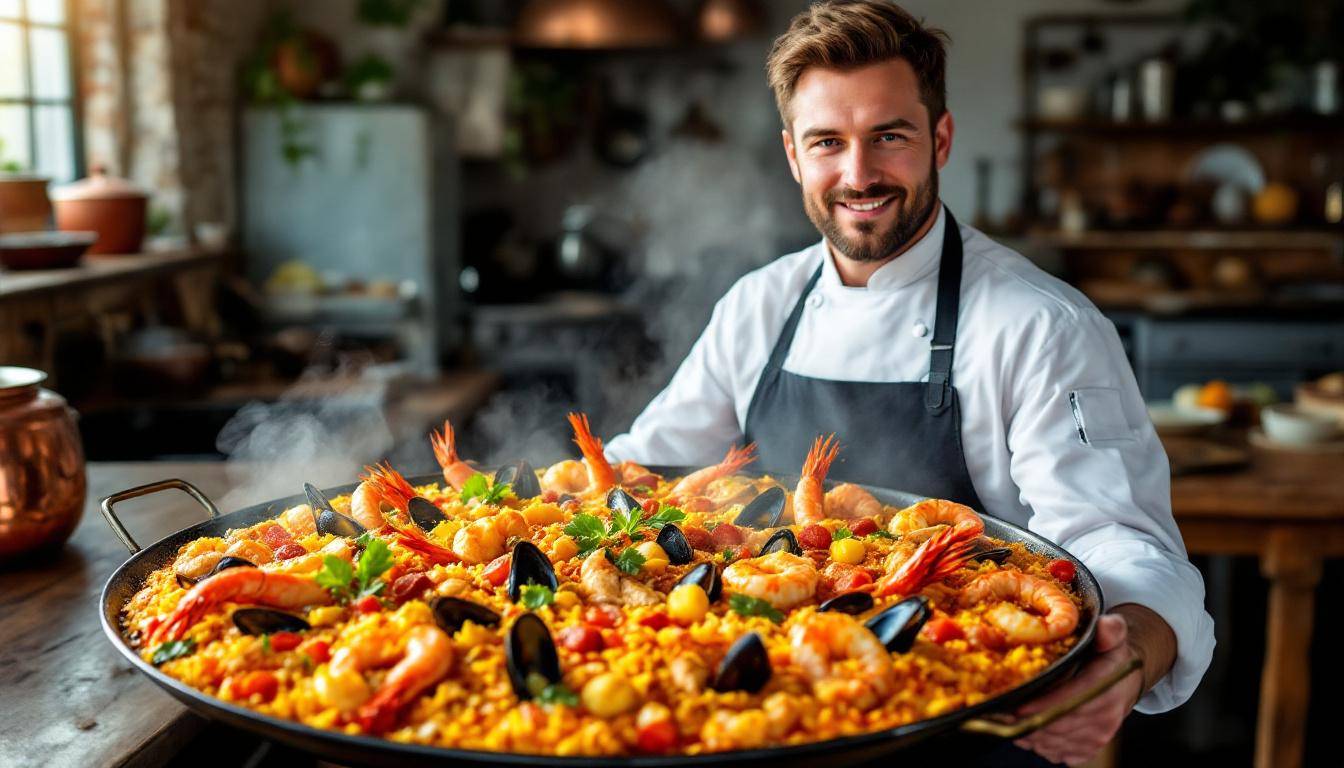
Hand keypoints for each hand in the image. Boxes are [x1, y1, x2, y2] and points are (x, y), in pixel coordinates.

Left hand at [1013, 613, 1143, 765]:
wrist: (1124, 683)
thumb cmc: (1110, 657)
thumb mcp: (1112, 637)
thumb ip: (1110, 630)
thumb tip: (1107, 624)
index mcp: (1108, 688)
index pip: (1075, 701)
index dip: (1045, 705)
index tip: (1018, 705)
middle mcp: (1105, 718)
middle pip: (1059, 725)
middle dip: (1028, 720)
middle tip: (998, 710)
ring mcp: (1095, 738)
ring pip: (1053, 741)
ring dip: (1027, 732)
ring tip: (1003, 718)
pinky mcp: (1085, 750)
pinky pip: (1055, 752)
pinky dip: (1036, 743)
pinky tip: (1022, 727)